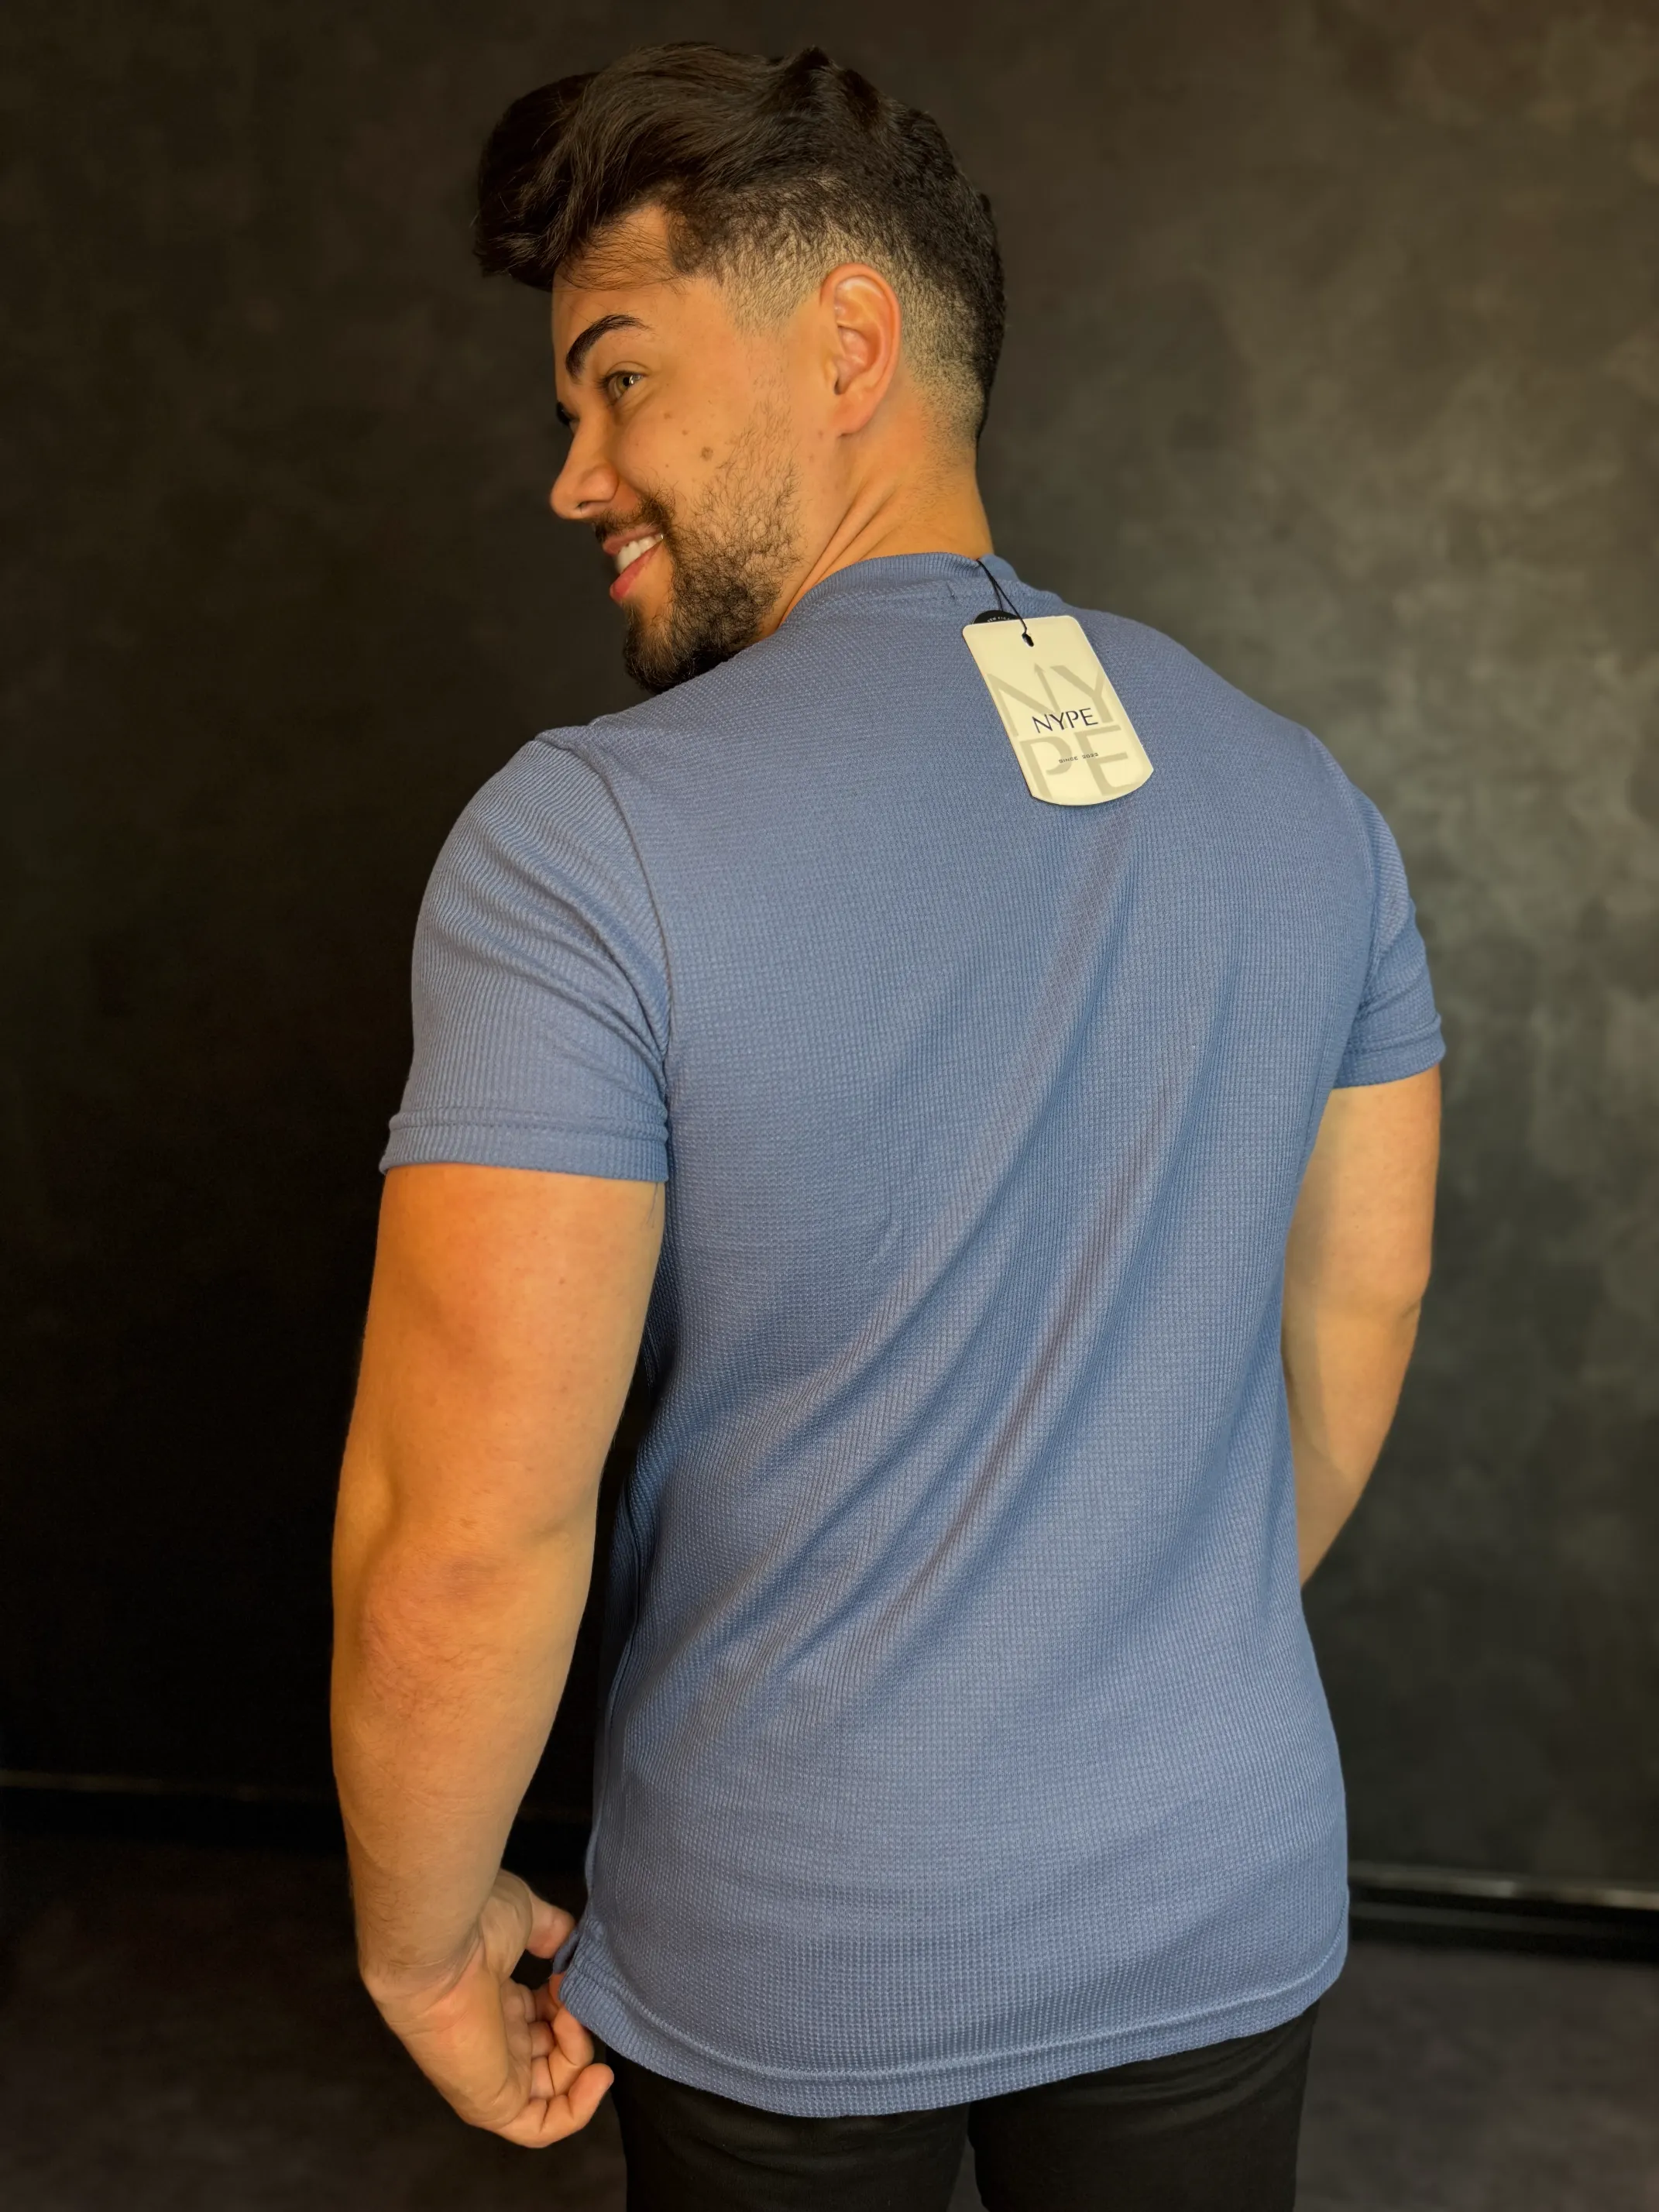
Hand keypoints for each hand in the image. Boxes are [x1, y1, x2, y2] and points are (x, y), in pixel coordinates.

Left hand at [367, 1870, 613, 2145]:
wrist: (438, 1946)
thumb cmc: (473, 1927)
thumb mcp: (526, 1918)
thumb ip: (554, 1932)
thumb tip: (573, 1947)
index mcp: (495, 1998)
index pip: (542, 2018)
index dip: (570, 2002)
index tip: (576, 1976)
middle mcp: (493, 2038)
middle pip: (549, 2053)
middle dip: (576, 2027)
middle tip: (573, 1996)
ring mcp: (491, 2072)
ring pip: (550, 2088)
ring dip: (577, 2054)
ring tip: (572, 2017)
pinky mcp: (491, 2103)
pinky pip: (538, 2126)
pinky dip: (575, 2111)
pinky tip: (597, 2076)